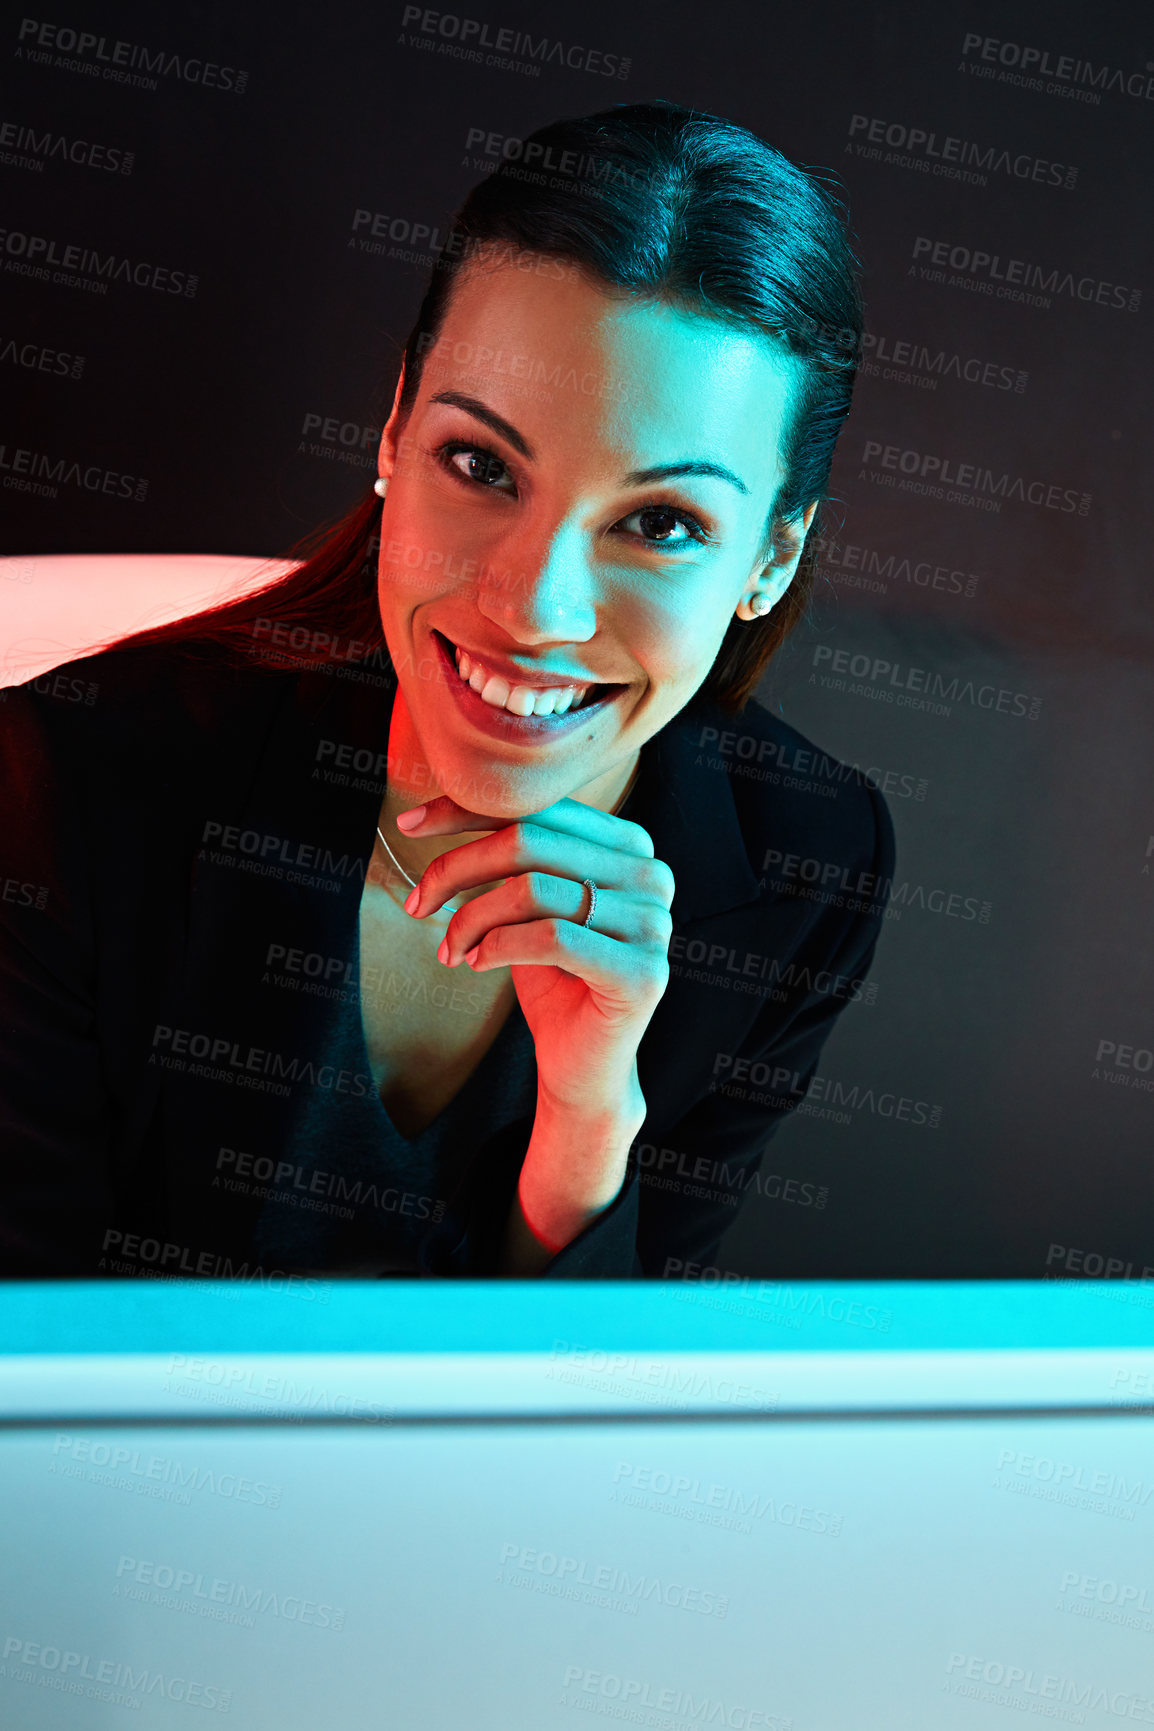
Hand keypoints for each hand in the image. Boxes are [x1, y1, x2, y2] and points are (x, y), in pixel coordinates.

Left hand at [397, 793, 673, 1121]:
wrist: (582, 1065)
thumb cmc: (552, 979)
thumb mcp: (526, 904)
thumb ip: (510, 853)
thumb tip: (435, 808)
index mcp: (628, 845)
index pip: (539, 804)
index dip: (467, 809)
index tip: (410, 824)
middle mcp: (651, 875)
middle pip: (530, 841)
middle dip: (458, 868)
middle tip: (419, 904)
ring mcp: (654, 923)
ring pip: (533, 889)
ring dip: (473, 919)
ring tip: (452, 948)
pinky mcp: (643, 973)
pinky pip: (552, 938)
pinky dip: (497, 946)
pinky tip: (475, 962)